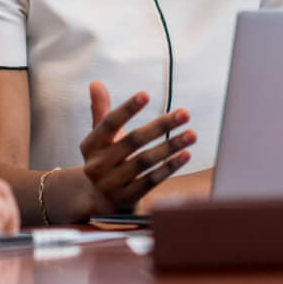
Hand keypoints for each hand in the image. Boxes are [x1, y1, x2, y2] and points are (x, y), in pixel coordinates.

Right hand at [79, 82, 194, 214]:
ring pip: (144, 162)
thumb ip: (100, 110)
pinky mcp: (126, 199)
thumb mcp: (99, 136)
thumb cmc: (104, 158)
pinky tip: (185, 156)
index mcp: (91, 145)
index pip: (109, 123)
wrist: (96, 198)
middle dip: (161, 126)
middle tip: (185, 113)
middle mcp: (98, 164)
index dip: (127, 109)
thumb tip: (96, 83)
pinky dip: (168, 168)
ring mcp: (111, 184)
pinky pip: (150, 181)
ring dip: (170, 146)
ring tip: (191, 134)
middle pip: (133, 141)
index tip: (146, 94)